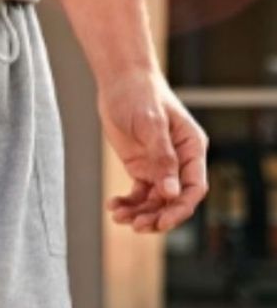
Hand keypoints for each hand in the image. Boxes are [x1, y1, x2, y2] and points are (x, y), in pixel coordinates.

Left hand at [101, 69, 208, 234]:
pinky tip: (113, 206)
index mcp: (191, 148)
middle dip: (158, 217)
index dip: (181, 209)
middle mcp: (179, 161)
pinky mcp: (142, 168)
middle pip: (174, 200)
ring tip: (119, 216)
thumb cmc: (140, 95)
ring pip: (155, 202)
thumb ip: (162, 159)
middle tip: (137, 226)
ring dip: (140, 214)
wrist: (120, 81)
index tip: (162, 222)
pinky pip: (139, 195)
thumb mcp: (151, 125)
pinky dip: (128, 204)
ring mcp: (160, 166)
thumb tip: (171, 192)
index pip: (194, 188)